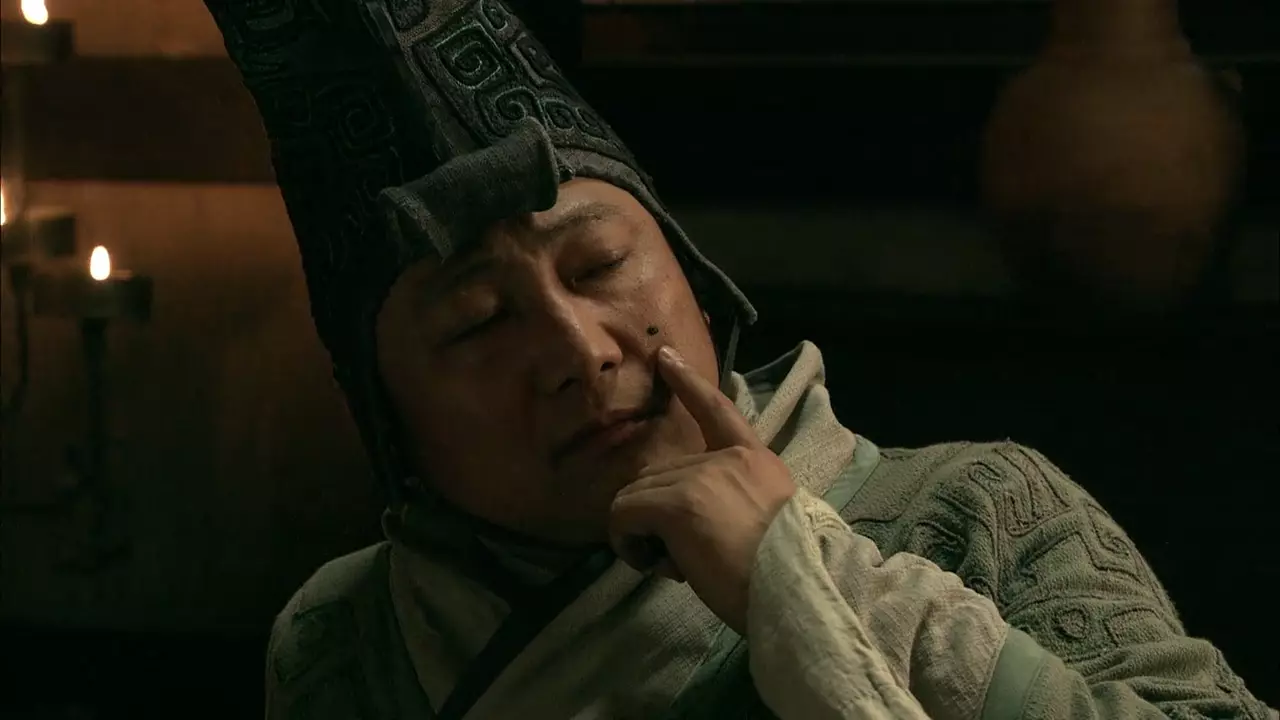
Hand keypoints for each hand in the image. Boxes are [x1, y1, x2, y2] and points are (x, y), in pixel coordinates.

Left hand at [609, 345, 796, 634]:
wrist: (795, 589)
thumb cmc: (788, 570)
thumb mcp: (769, 517)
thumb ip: (732, 499)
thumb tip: (687, 518)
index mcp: (756, 459)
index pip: (717, 409)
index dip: (688, 382)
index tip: (665, 356)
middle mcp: (726, 459)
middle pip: (659, 474)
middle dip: (659, 517)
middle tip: (682, 556)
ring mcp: (699, 478)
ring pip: (636, 495)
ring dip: (643, 533)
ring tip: (674, 564)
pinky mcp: (675, 504)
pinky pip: (624, 515)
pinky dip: (628, 543)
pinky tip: (655, 565)